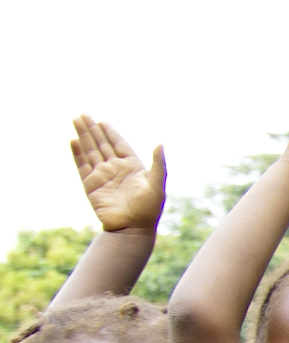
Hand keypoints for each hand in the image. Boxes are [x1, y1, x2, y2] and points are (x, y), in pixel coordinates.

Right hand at [70, 116, 165, 232]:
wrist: (132, 229)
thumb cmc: (148, 209)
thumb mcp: (157, 184)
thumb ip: (158, 164)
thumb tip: (160, 143)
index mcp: (132, 167)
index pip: (119, 144)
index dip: (111, 132)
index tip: (102, 120)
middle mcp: (116, 170)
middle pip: (102, 144)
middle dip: (93, 129)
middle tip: (84, 113)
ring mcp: (103, 177)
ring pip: (91, 151)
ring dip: (84, 136)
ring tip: (76, 120)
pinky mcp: (92, 186)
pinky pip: (82, 166)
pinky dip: (78, 153)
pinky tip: (74, 141)